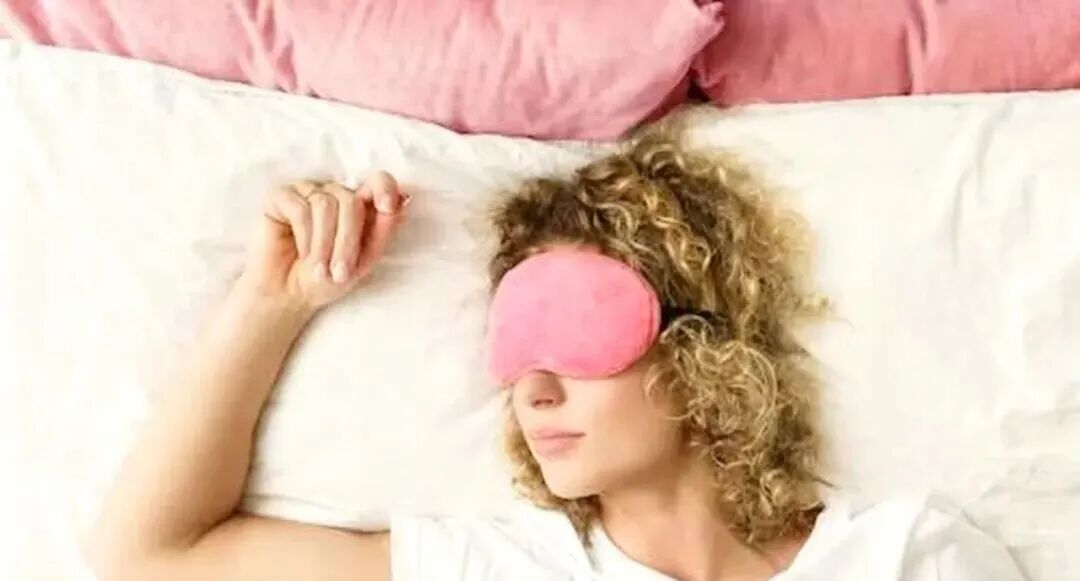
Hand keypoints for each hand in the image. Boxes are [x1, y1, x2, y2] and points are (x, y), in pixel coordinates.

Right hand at [238, 172, 408, 313]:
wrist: (289, 295)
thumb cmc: (327, 278)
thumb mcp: (363, 260)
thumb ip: (382, 231)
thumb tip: (404, 202)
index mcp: (359, 205)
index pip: (377, 181)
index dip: (385, 188)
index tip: (389, 207)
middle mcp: (334, 193)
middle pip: (350, 200)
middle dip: (347, 241)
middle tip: (340, 273)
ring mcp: (307, 191)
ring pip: (325, 204)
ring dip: (324, 244)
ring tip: (319, 269)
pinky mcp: (281, 196)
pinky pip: (300, 208)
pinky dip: (304, 237)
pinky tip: (301, 252)